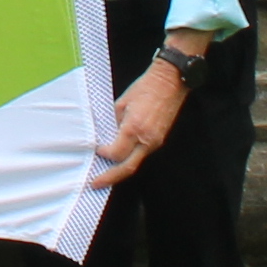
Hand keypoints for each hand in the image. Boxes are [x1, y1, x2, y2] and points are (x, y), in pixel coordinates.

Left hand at [90, 59, 186, 189]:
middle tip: (96, 183)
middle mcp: (146, 139)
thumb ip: (114, 122)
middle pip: (128, 168)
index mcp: (134, 128)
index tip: (97, 150)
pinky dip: (131, 159)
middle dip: (110, 178)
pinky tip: (122, 158)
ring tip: (107, 174)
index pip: (116, 153)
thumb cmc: (144, 88)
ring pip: (136, 163)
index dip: (104, 154)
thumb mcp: (121, 103)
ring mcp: (155, 141)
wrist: (170, 82)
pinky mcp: (160, 140)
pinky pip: (143, 154)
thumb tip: (107, 135)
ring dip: (121, 170)